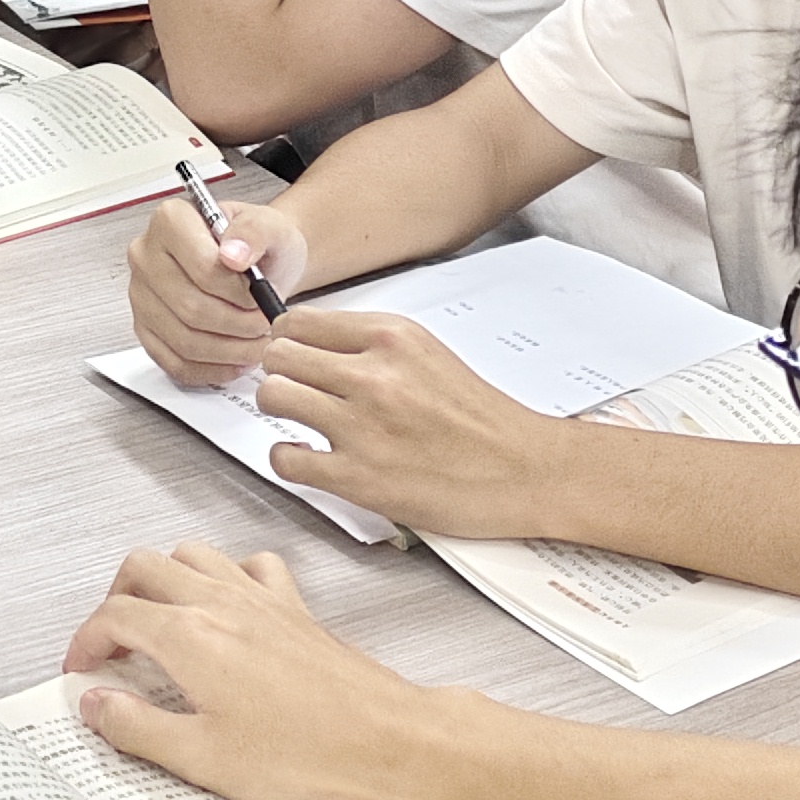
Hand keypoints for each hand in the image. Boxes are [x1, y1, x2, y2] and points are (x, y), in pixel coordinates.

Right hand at [60, 543, 445, 799]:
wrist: (387, 742)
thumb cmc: (310, 754)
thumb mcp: (203, 759)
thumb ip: (137, 728)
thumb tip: (98, 707)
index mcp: (190, 637)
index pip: (113, 615)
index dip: (85, 641)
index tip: (83, 668)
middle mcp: (222, 604)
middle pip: (142, 567)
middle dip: (113, 600)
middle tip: (108, 644)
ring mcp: (260, 600)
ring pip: (191, 554)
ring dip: (160, 578)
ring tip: (152, 619)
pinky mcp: (294, 609)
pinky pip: (248, 565)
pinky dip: (224, 574)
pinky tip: (224, 603)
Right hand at [126, 195, 305, 384]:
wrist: (259, 264)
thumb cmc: (259, 244)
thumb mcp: (271, 225)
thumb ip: (254, 231)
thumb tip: (233, 254)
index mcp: (170, 221)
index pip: (202, 268)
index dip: (239, 291)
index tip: (260, 292)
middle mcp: (146, 256)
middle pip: (191, 308)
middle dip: (239, 323)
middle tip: (264, 321)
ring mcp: (141, 295)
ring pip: (184, 340)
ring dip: (230, 349)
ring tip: (256, 340)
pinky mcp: (145, 329)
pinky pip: (175, 363)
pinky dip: (212, 369)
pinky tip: (236, 359)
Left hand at [256, 307, 572, 539]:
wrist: (524, 470)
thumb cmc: (481, 418)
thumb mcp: (428, 354)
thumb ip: (372, 345)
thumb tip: (313, 342)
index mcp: (391, 338)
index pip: (298, 321)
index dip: (289, 341)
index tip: (294, 356)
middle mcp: (374, 375)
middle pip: (279, 355)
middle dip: (281, 373)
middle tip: (295, 390)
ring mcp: (362, 426)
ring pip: (274, 396)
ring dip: (281, 411)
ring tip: (303, 422)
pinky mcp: (358, 477)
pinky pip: (285, 457)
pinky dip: (289, 459)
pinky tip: (311, 458)